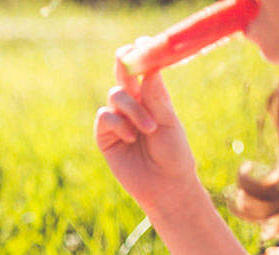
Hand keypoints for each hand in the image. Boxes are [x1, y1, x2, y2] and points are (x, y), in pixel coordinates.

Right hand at [94, 44, 200, 214]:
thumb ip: (156, 98)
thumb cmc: (174, 154)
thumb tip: (150, 69)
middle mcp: (133, 105)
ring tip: (148, 128)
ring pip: (115, 95)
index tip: (144, 43)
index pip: (144, 70)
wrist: (165, 186)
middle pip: (123, 74)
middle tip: (127, 54)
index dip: (141, 55)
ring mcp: (117, 120)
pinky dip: (118, 123)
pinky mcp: (104, 136)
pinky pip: (104, 117)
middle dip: (124, 62)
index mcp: (152, 97)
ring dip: (131, 108)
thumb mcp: (169, 123)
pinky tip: (132, 137)